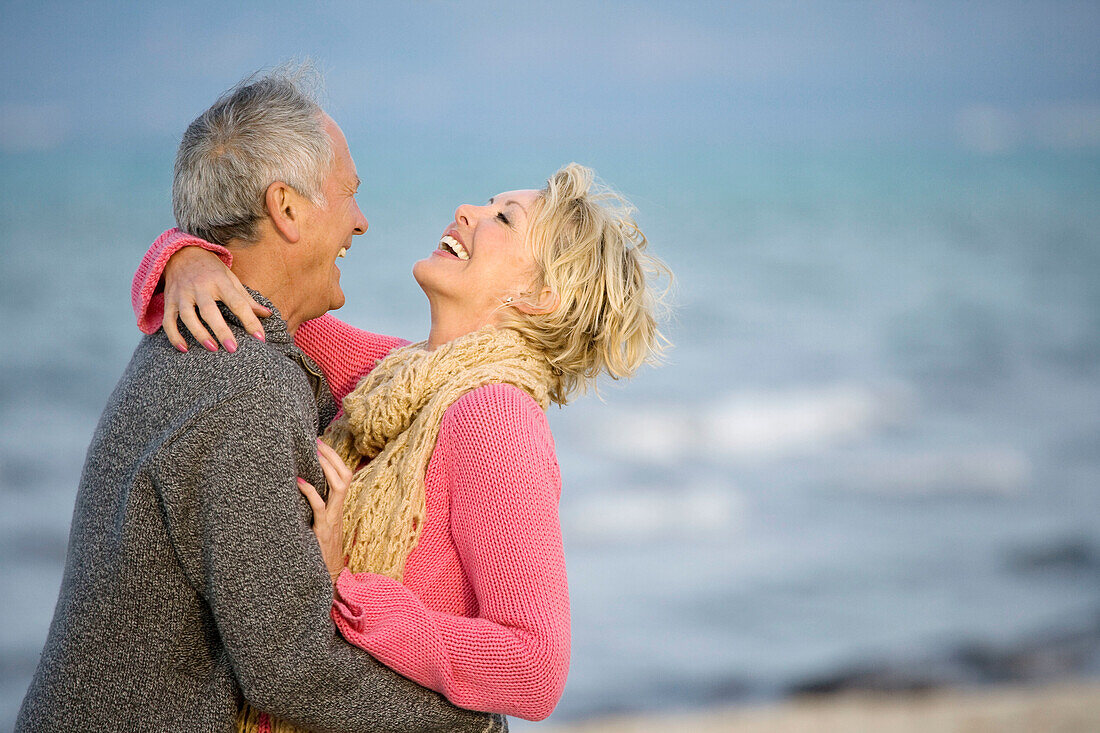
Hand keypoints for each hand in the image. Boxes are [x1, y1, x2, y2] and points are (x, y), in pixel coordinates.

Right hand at [162, 246, 270, 352]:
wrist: (181, 252)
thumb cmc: (211, 269)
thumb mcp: (231, 278)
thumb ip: (247, 299)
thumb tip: (267, 314)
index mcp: (220, 281)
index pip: (237, 303)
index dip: (250, 320)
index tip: (260, 337)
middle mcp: (200, 287)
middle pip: (209, 311)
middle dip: (221, 331)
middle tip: (233, 349)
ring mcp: (182, 294)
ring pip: (187, 316)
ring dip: (199, 334)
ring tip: (212, 349)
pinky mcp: (169, 301)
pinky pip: (168, 320)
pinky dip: (174, 336)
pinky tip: (184, 349)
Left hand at [297, 439, 352, 583]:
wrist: (329, 574)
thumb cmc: (321, 548)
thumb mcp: (322, 523)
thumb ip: (318, 506)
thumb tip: (301, 486)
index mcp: (340, 506)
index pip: (345, 475)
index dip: (335, 457)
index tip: (320, 442)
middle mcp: (339, 509)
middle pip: (345, 475)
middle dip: (332, 456)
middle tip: (316, 441)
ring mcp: (333, 519)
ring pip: (339, 486)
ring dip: (326, 468)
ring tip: (313, 454)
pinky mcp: (323, 529)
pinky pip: (320, 506)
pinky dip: (310, 491)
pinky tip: (299, 481)